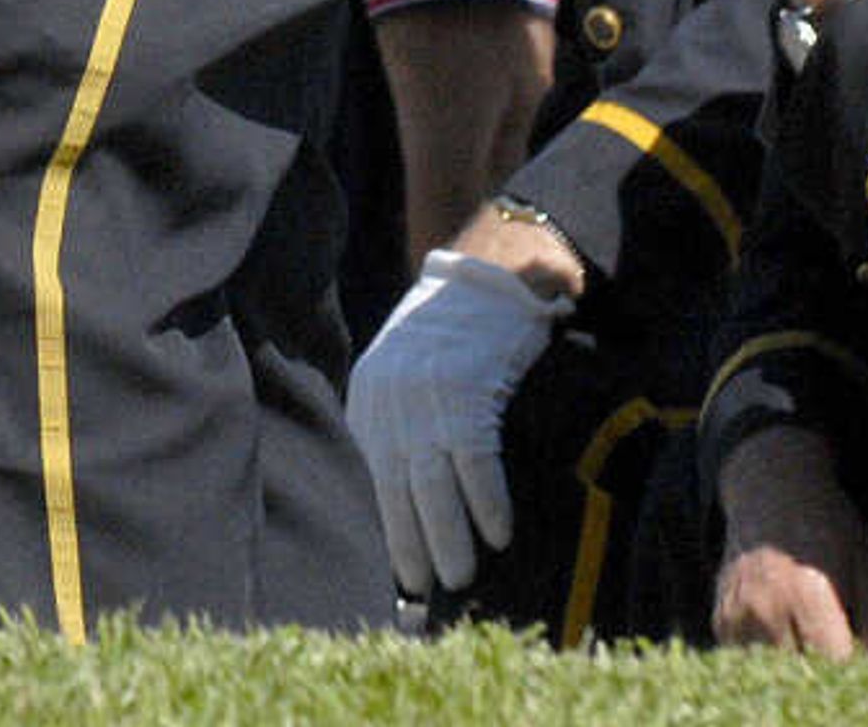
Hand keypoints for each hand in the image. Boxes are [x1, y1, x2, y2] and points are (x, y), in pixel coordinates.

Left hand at [347, 247, 569, 598]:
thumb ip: (394, 426)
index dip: (384, 529)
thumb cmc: (447, 336)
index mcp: (369, 401)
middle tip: (423, 588)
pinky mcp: (467, 387)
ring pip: (432, 481)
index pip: (371, 478)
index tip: (396, 574)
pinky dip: (486, 499)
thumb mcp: (400, 375)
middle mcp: (390, 401)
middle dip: (409, 543)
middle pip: (395, 487)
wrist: (482, 279)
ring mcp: (427, 395)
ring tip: (460, 576)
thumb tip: (402, 499)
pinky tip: (497, 532)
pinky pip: (475, 456)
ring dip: (447, 535)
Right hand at [712, 429, 867, 654]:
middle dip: (824, 667)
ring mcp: (738, 613)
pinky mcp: (721, 620)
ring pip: (776, 671)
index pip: (834, 663)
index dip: (853, 665)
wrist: (770, 489)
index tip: (859, 654)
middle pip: (804, 673)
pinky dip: (769, 653)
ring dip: (794, 661)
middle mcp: (766, 604)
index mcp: (808, 590)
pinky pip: (751, 661)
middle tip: (832, 639)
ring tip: (804, 625)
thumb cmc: (830, 527)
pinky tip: (779, 621)